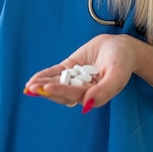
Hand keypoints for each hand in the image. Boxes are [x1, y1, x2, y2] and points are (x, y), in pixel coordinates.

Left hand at [24, 34, 138, 111]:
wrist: (123, 47)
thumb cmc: (123, 62)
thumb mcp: (117, 75)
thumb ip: (105, 90)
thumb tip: (88, 104)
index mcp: (95, 95)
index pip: (75, 94)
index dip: (60, 91)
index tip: (47, 87)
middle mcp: (84, 89)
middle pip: (63, 92)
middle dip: (47, 91)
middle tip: (32, 89)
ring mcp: (76, 78)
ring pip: (57, 83)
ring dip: (43, 84)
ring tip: (29, 86)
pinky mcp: (72, 67)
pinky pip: (57, 72)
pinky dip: (46, 74)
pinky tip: (34, 79)